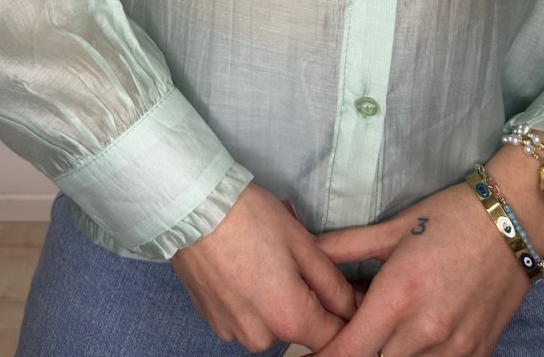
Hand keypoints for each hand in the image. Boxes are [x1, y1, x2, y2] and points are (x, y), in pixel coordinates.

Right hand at [170, 183, 357, 352]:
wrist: (191, 206)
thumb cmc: (248, 216)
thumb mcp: (302, 242)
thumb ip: (332, 283)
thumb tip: (352, 306)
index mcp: (289, 317)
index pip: (334, 336)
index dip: (344, 312)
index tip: (343, 289)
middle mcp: (260, 337)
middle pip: (299, 329)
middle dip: (304, 300)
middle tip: (293, 258)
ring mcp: (231, 331)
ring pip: (269, 323)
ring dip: (274, 300)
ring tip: (263, 258)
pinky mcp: (211, 321)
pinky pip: (243, 318)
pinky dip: (248, 299)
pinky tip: (241, 266)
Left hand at [312, 182, 530, 356]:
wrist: (514, 221)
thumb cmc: (449, 217)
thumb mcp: (393, 228)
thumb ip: (345, 247)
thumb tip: (307, 254)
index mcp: (399, 296)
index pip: (349, 351)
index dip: (325, 354)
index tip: (312, 348)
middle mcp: (426, 332)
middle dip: (354, 350)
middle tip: (349, 326)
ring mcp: (455, 349)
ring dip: (387, 353)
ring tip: (384, 324)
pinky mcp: (477, 354)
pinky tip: (413, 332)